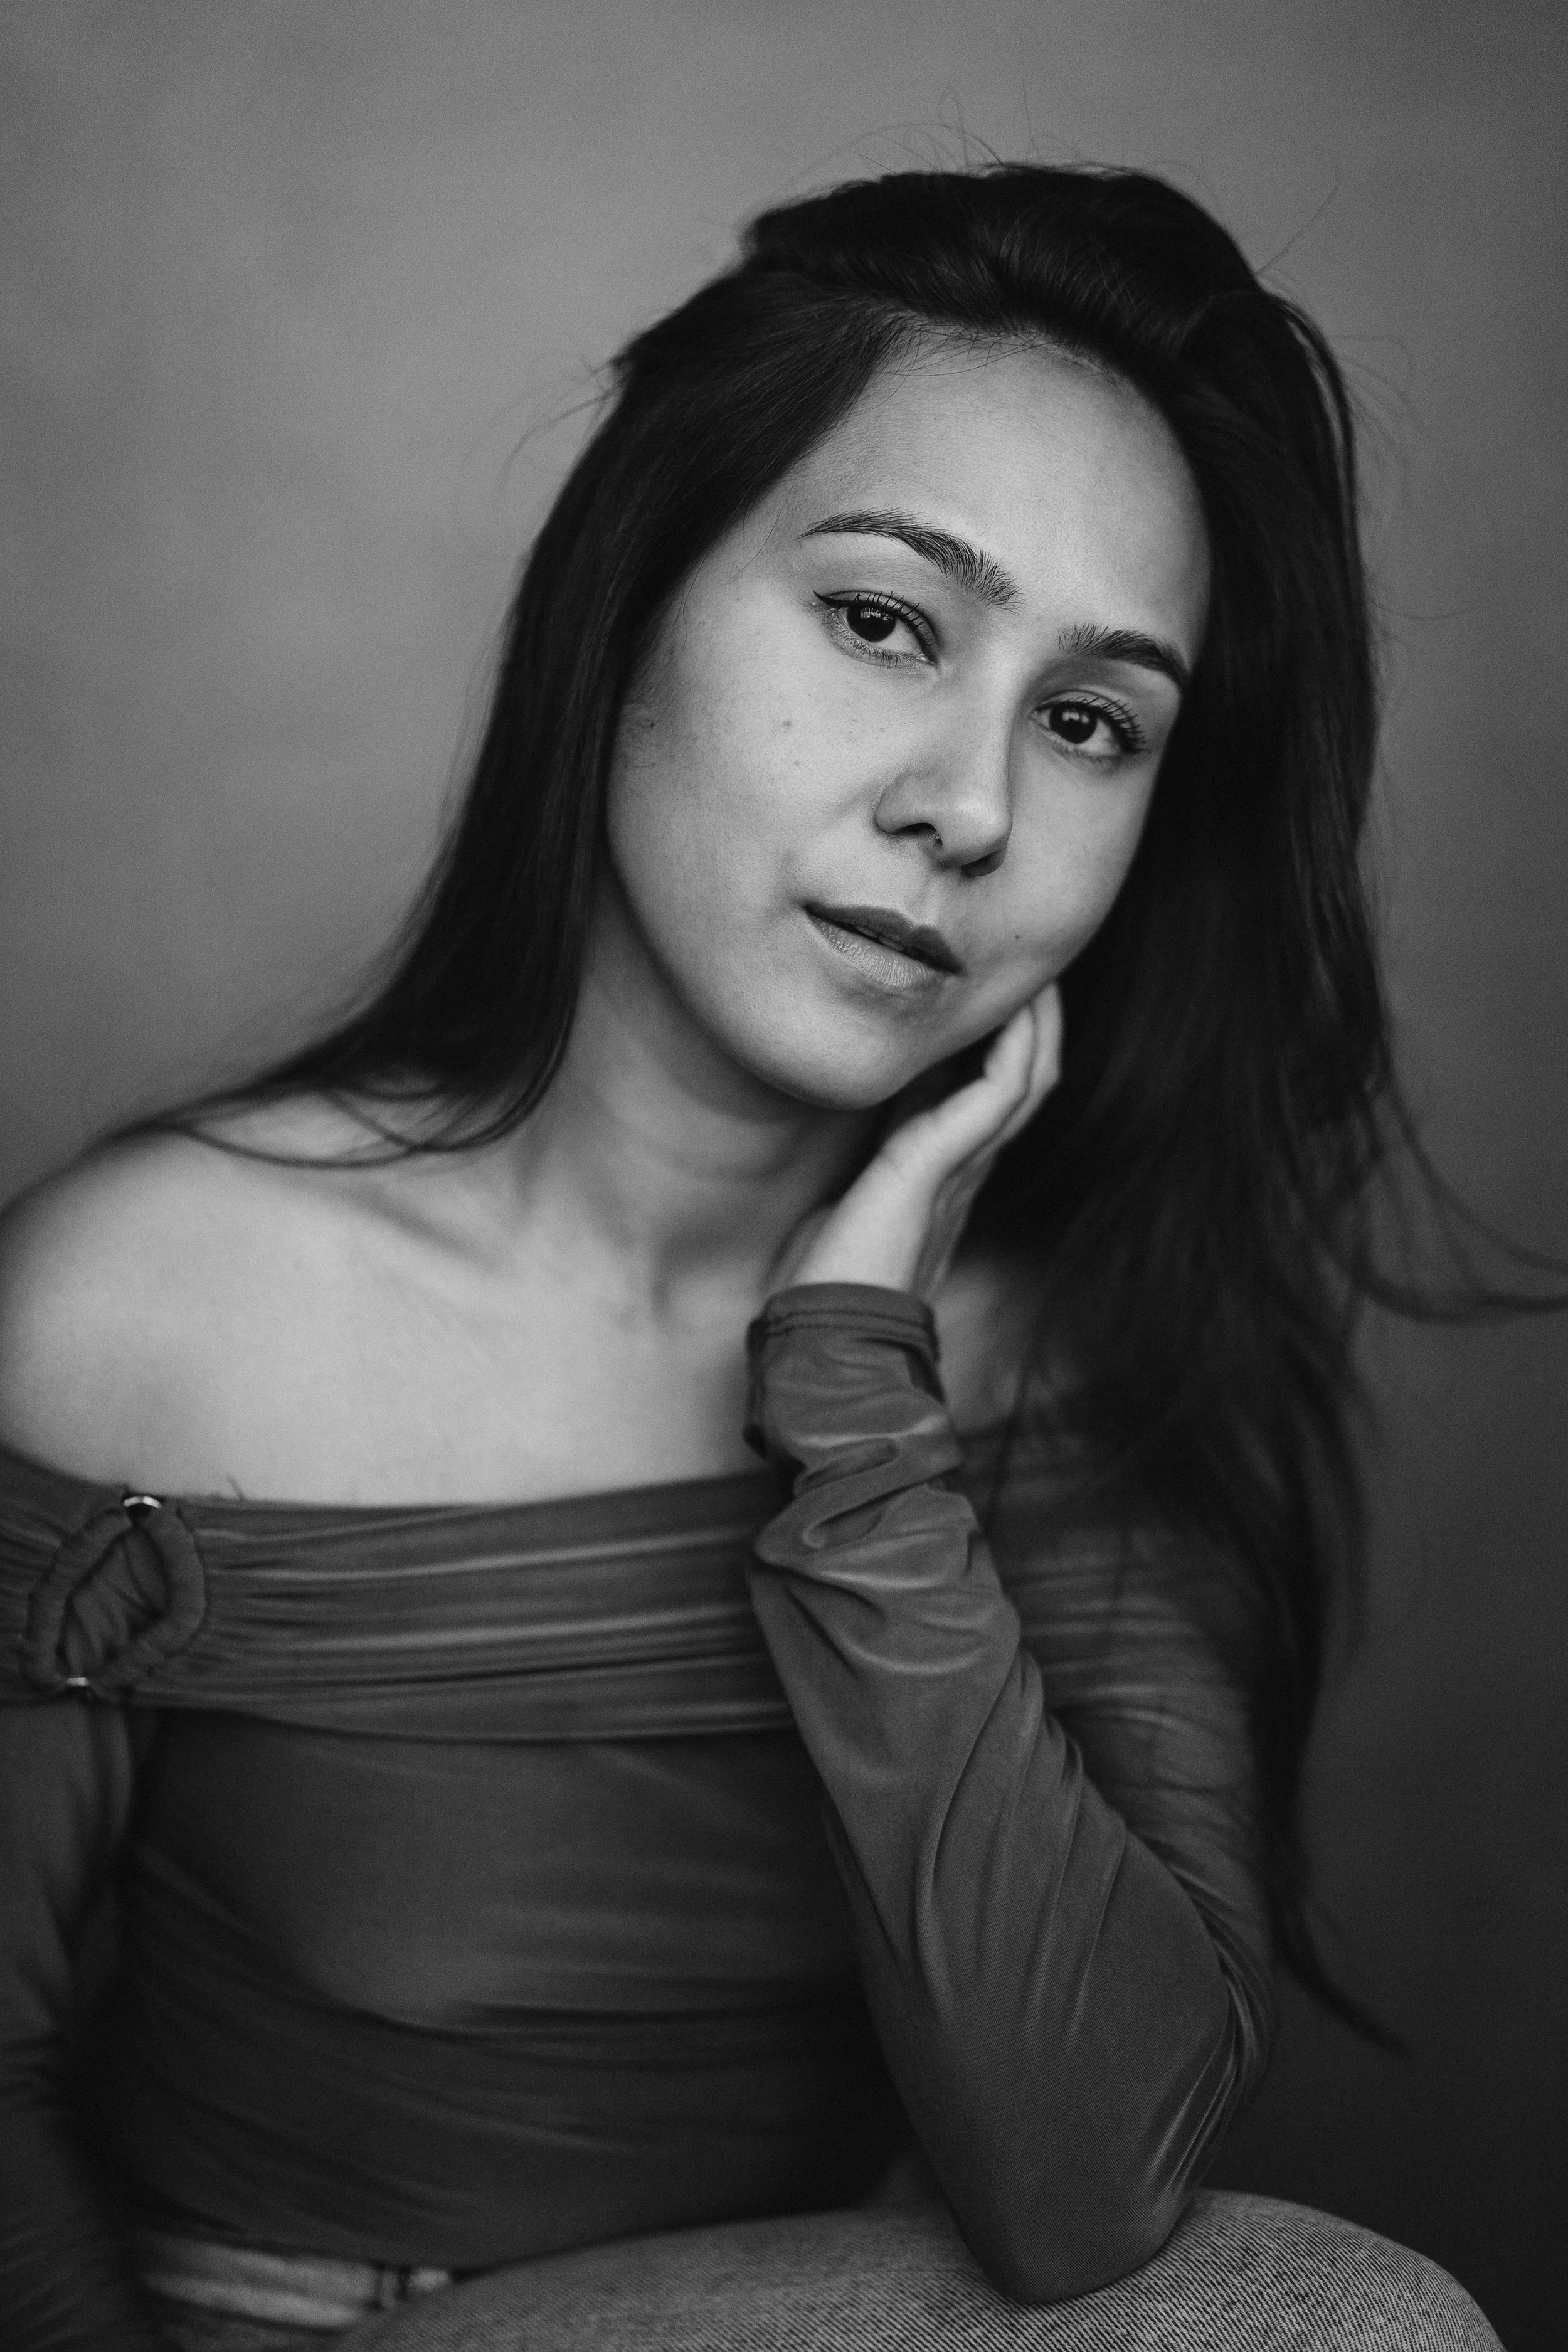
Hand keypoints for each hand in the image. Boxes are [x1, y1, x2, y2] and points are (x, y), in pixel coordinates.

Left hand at [780, 983, 1062, 1302]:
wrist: (828, 1331)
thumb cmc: (828, 1278)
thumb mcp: (852, 1195)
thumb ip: (874, 1159)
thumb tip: (870, 1120)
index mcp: (943, 1170)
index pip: (988, 1092)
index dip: (998, 1037)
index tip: (988, 984)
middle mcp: (964, 1165)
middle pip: (1025, 1075)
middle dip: (1033, 1016)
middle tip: (1029, 959)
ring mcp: (960, 1165)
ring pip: (1027, 1076)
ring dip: (1036, 1019)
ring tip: (1035, 966)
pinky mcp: (938, 1163)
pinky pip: (1000, 1093)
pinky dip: (1012, 1047)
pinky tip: (1012, 1008)